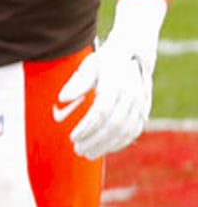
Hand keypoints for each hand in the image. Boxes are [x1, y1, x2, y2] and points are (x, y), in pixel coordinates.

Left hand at [56, 42, 153, 159]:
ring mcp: (141, 104)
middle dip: (95, 140)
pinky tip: (105, 149)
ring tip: (88, 153)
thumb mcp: (89, 65)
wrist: (134, 53)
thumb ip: (78, 82)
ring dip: (106, 145)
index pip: (101, 111)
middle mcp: (131, 95)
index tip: (73, 137)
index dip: (87, 127)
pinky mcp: (144, 110)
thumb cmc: (105, 61)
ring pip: (125, 131)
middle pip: (114, 124)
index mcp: (116, 84)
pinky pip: (134, 131)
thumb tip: (62, 98)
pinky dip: (120, 143)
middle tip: (77, 149)